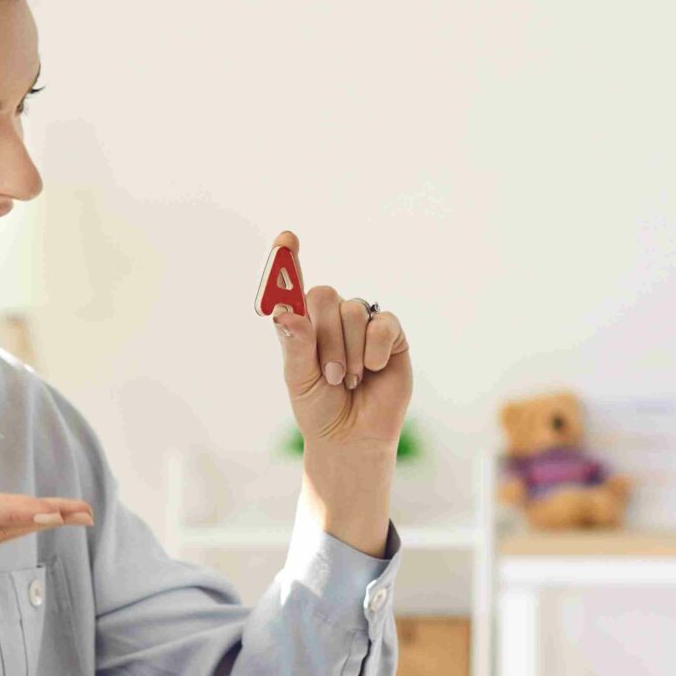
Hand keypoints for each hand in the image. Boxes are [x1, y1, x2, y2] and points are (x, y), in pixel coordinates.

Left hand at [268, 231, 411, 450]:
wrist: (353, 436)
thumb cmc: (319, 408)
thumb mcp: (299, 379)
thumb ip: (295, 344)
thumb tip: (284, 312)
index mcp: (303, 322)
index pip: (292, 281)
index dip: (287, 257)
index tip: (285, 238)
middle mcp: (332, 317)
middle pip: (324, 295)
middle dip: (324, 339)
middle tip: (330, 375)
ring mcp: (362, 323)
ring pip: (352, 311)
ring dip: (348, 353)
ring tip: (349, 381)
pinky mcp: (391, 334)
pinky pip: (382, 323)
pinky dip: (375, 350)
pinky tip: (373, 371)